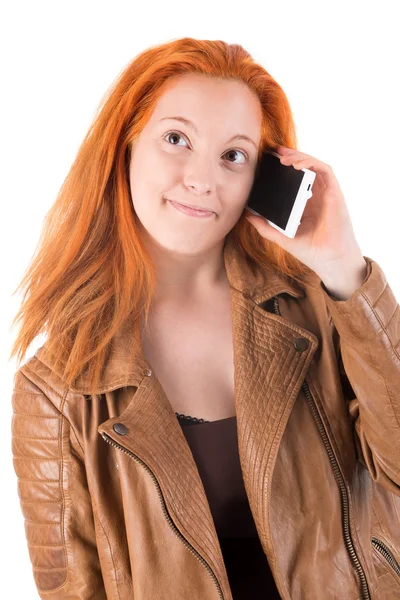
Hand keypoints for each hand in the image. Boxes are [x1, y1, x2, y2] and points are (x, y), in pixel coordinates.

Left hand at [244, 145, 363, 278]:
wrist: (329, 261)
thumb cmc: (310, 251)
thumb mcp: (281, 237)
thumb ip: (265, 226)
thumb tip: (247, 215)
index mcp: (306, 204)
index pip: (296, 179)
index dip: (285, 167)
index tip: (269, 161)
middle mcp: (317, 196)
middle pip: (305, 168)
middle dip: (290, 156)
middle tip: (274, 151)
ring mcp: (327, 193)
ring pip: (314, 165)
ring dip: (299, 157)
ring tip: (283, 158)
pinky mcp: (334, 193)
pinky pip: (325, 170)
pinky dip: (311, 163)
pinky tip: (297, 165)